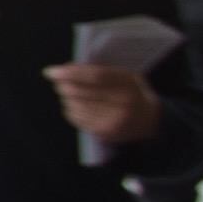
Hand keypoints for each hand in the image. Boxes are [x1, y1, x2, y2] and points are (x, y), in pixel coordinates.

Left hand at [43, 61, 161, 146]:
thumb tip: (67, 68)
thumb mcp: (125, 75)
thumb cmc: (133, 92)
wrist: (151, 120)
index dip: (70, 73)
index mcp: (128, 84)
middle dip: (63, 85)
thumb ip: (101, 70)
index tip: (51, 71)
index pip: (94, 76)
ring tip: (68, 93)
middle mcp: (122, 103)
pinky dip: (70, 110)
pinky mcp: (106, 132)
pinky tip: (75, 106)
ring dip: (66, 98)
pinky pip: (78, 119)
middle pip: (81, 92)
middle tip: (58, 82)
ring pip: (76, 106)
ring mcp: (114, 120)